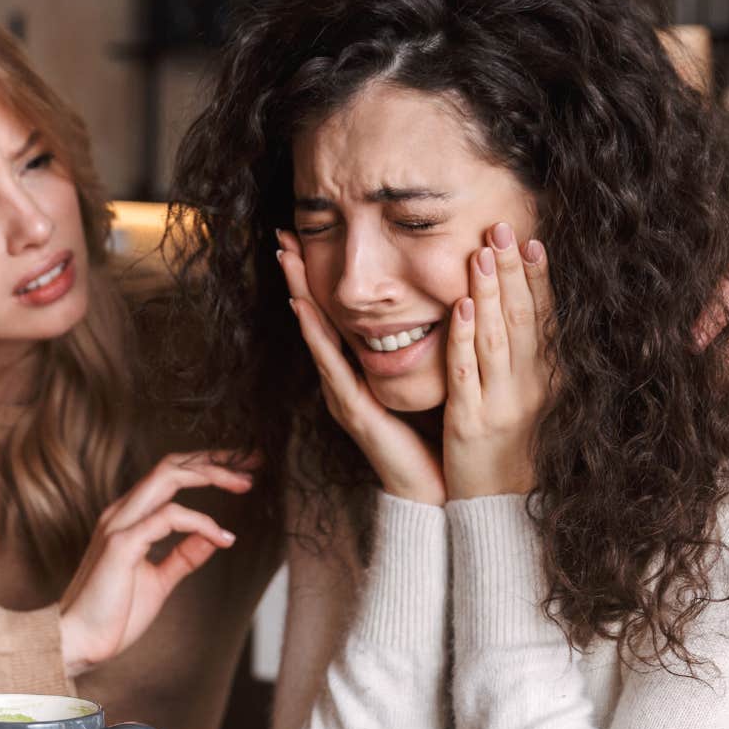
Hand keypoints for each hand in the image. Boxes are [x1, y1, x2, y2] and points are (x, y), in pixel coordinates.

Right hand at [57, 451, 252, 675]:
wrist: (78, 641)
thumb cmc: (112, 615)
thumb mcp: (159, 581)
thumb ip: (183, 557)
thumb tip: (213, 538)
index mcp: (129, 518)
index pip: (170, 475)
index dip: (208, 466)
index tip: (244, 471)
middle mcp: (122, 512)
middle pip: (172, 465)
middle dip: (215, 459)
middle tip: (254, 464)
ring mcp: (120, 525)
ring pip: (168, 477)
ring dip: (211, 475)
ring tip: (245, 485)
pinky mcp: (121, 544)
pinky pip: (168, 517)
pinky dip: (201, 522)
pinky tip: (222, 537)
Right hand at [276, 231, 446, 504]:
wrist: (437, 491)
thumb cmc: (437, 437)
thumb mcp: (431, 379)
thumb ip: (426, 348)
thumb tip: (446, 302)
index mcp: (361, 374)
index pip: (336, 317)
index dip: (321, 279)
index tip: (308, 240)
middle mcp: (345, 382)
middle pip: (317, 320)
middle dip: (300, 278)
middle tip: (283, 237)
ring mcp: (344, 396)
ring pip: (317, 337)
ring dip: (300, 296)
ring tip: (287, 260)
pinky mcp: (353, 411)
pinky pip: (332, 366)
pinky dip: (317, 336)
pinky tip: (305, 309)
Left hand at [444, 224, 552, 500]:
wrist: (507, 517)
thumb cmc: (524, 460)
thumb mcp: (543, 411)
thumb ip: (541, 370)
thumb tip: (543, 327)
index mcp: (552, 385)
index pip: (546, 320)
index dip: (539, 279)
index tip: (533, 240)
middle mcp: (532, 390)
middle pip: (522, 319)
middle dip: (513, 271)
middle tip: (502, 228)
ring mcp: (501, 405)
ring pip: (494, 337)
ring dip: (488, 292)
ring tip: (482, 253)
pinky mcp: (469, 423)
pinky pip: (465, 372)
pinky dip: (463, 337)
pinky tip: (458, 306)